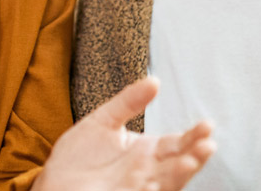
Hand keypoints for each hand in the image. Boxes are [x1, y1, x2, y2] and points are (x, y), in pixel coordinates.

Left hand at [35, 78, 215, 190]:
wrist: (53, 183)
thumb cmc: (78, 157)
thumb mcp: (103, 121)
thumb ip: (128, 102)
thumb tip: (155, 80)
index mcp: (146, 152)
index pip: (177, 143)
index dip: (193, 136)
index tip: (207, 125)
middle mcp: (146, 172)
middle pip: (178, 164)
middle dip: (194, 156)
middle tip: (207, 145)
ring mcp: (135, 188)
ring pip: (166, 183)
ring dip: (179, 175)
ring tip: (189, 163)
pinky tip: (155, 186)